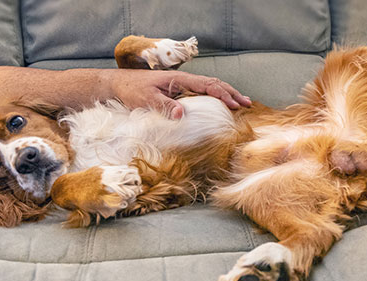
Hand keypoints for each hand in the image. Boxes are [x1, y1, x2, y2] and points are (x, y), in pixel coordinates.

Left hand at [107, 69, 251, 118]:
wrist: (120, 85)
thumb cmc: (132, 91)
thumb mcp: (146, 100)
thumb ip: (164, 106)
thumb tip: (183, 114)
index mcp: (180, 80)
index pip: (208, 85)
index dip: (223, 95)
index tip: (234, 105)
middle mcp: (185, 81)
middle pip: (214, 84)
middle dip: (232, 93)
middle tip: (247, 104)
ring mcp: (183, 86)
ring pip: (211, 88)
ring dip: (227, 95)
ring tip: (241, 103)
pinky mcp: (180, 93)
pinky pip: (203, 94)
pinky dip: (216, 98)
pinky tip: (222, 105)